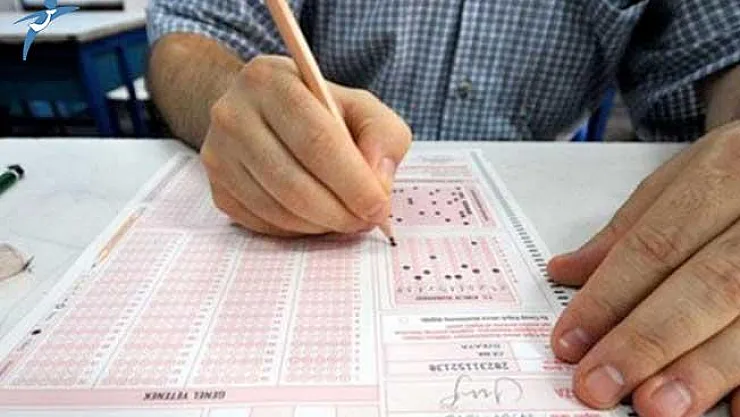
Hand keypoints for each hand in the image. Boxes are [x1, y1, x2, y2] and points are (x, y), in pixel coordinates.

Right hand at [200, 55, 411, 235]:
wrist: (261, 110)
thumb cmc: (319, 109)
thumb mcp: (360, 106)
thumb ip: (382, 136)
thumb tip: (378, 184)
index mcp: (271, 81)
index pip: (316, 140)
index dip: (353, 181)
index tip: (379, 206)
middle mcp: (233, 114)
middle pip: (293, 181)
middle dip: (339, 212)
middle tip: (366, 221)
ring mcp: (218, 154)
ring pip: (277, 208)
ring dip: (321, 224)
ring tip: (346, 218)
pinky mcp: (217, 188)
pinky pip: (263, 223)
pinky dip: (298, 229)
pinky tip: (317, 216)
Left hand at [548, 121, 739, 416]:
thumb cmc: (737, 172)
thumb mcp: (687, 176)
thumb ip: (630, 228)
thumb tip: (566, 272)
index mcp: (727, 171)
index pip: (656, 245)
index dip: (609, 297)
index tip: (570, 342)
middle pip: (708, 284)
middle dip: (648, 340)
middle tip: (600, 385)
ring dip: (704, 368)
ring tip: (655, 405)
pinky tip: (734, 410)